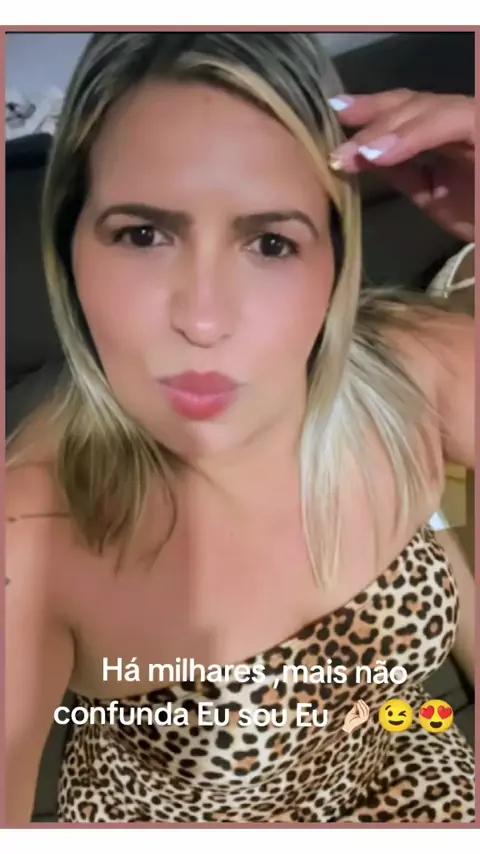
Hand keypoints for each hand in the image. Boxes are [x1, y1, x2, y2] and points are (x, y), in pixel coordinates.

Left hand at [328, 90, 474, 241]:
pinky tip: (381, 154)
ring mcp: (477, 120)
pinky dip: (413, 136)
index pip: (408, 110)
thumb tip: (362, 156)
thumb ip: (404, 172)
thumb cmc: (478, 216)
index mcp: (450, 132)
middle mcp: (465, 118)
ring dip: (387, 130)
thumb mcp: (434, 195)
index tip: (336, 117)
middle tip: (334, 140)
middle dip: (371, 119)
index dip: (372, 111)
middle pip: (414, 102)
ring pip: (430, 107)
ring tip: (355, 153)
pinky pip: (453, 121)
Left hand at [342, 699, 369, 733]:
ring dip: (362, 704)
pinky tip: (357, 704)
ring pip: (364, 709)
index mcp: (364, 716)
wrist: (347, 725)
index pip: (366, 708)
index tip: (360, 700)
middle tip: (359, 700)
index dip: (364, 704)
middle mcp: (365, 717)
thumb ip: (355, 708)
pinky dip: (359, 707)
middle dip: (363, 704)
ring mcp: (364, 718)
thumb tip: (357, 702)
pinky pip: (361, 711)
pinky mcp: (362, 719)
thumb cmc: (349, 719)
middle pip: (367, 708)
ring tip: (358, 701)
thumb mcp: (353, 712)